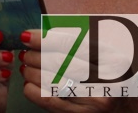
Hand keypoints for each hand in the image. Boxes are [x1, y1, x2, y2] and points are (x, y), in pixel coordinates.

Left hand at [18, 31, 137, 111]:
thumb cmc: (113, 80)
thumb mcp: (105, 58)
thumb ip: (78, 44)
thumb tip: (42, 34)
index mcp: (112, 61)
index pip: (71, 44)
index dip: (44, 39)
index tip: (26, 36)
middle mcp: (106, 82)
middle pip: (58, 63)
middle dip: (34, 56)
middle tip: (24, 53)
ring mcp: (94, 103)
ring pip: (50, 82)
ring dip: (31, 72)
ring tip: (25, 66)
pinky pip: (48, 101)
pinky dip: (32, 90)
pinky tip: (29, 83)